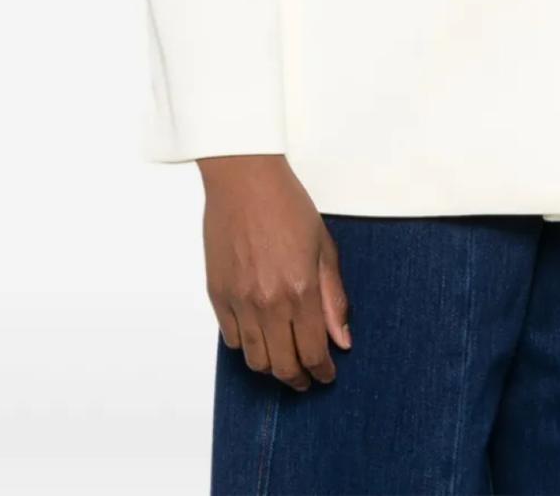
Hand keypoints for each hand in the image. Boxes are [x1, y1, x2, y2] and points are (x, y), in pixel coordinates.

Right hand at [198, 154, 350, 389]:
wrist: (244, 180)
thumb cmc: (287, 205)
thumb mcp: (324, 247)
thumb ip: (333, 298)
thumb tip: (342, 340)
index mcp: (300, 290)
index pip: (313, 353)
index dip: (322, 372)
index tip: (327, 376)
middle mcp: (268, 302)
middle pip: (282, 366)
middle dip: (298, 379)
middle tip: (307, 379)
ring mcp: (239, 301)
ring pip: (254, 360)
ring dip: (272, 367)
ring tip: (284, 361)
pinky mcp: (217, 294)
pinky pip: (231, 339)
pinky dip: (247, 345)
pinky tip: (260, 335)